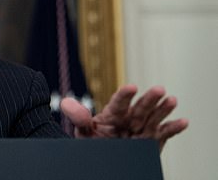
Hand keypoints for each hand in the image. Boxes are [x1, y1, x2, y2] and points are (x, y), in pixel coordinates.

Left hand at [60, 85, 187, 150]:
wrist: (104, 160)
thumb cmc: (93, 144)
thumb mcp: (83, 132)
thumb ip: (78, 117)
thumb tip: (65, 103)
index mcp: (112, 114)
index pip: (118, 103)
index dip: (124, 95)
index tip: (131, 87)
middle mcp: (129, 119)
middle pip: (139, 108)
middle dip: (149, 99)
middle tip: (159, 89)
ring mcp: (141, 129)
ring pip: (153, 118)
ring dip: (163, 109)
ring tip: (172, 100)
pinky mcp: (152, 141)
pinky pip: (163, 134)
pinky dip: (173, 128)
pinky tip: (183, 121)